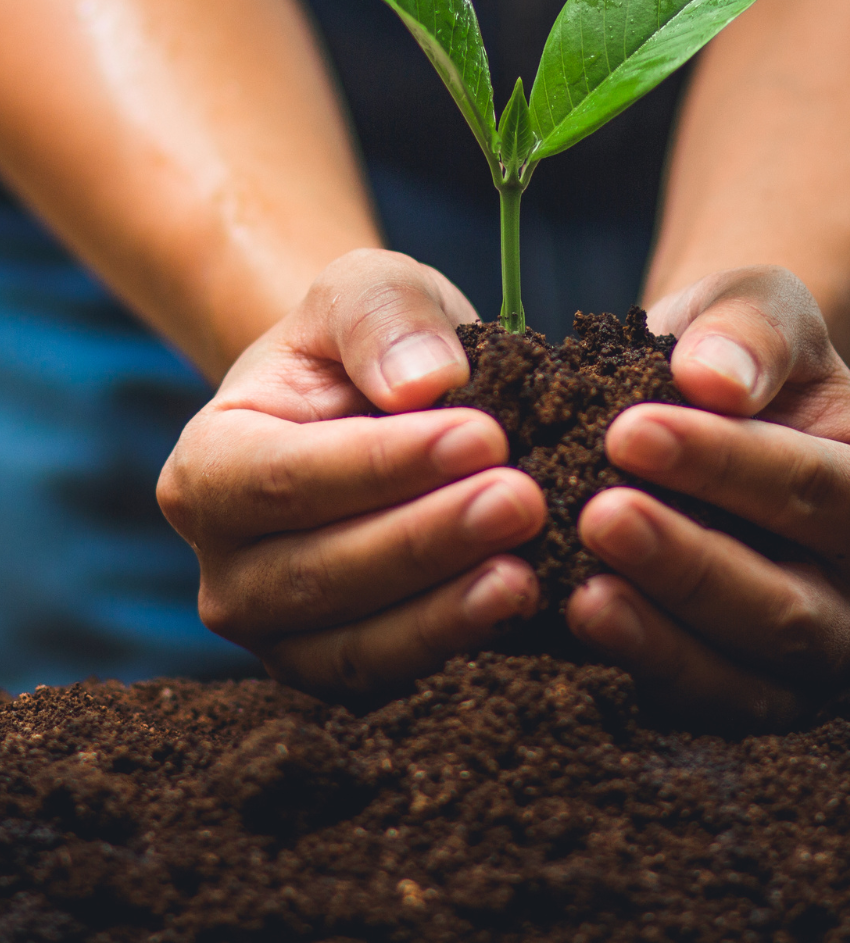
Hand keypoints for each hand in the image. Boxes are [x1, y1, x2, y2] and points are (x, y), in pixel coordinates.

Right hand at [157, 249, 544, 697]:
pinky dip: (453, 647)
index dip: (384, 464)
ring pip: (352, 642)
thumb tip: (422, 383)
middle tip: (522, 501)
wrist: (378, 406)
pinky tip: (521, 604)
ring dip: (444, 611)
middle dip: (427, 538)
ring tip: (527, 570)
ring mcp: (277, 632)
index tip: (482, 435)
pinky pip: (389, 676)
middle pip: (319, 570)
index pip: (287, 477)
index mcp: (206, 467)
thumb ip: (383, 318)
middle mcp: (223, 567)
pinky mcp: (339, 669)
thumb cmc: (364, 344)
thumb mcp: (366, 290)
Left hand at [565, 267, 849, 731]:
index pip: (813, 489)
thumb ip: (753, 331)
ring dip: (657, 639)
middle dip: (688, 565)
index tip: (629, 430)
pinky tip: (566, 624)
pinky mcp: (734, 698)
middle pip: (784, 606)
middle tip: (599, 515)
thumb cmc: (742, 359)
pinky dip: (631, 672)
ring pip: (740, 680)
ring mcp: (801, 670)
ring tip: (580, 593)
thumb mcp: (760, 309)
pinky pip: (688, 704)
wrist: (706, 413)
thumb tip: (716, 379)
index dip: (723, 464)